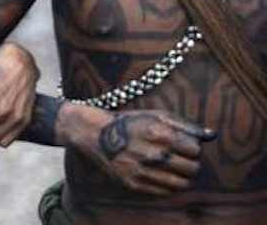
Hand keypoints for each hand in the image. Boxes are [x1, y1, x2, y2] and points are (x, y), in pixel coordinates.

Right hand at [67, 107, 215, 195]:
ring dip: (182, 177)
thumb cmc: (130, 122)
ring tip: (174, 169)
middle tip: (181, 159)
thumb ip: (186, 126)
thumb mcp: (156, 116)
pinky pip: (164, 192)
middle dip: (191, 164)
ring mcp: (142, 171)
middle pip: (192, 168)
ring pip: (181, 184)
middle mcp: (151, 154)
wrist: (95, 134)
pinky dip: (168, 185)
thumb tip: (212, 135)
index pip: (195, 150)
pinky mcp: (133, 183)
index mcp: (159, 134)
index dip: (192, 148)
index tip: (184, 146)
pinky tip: (161, 175)